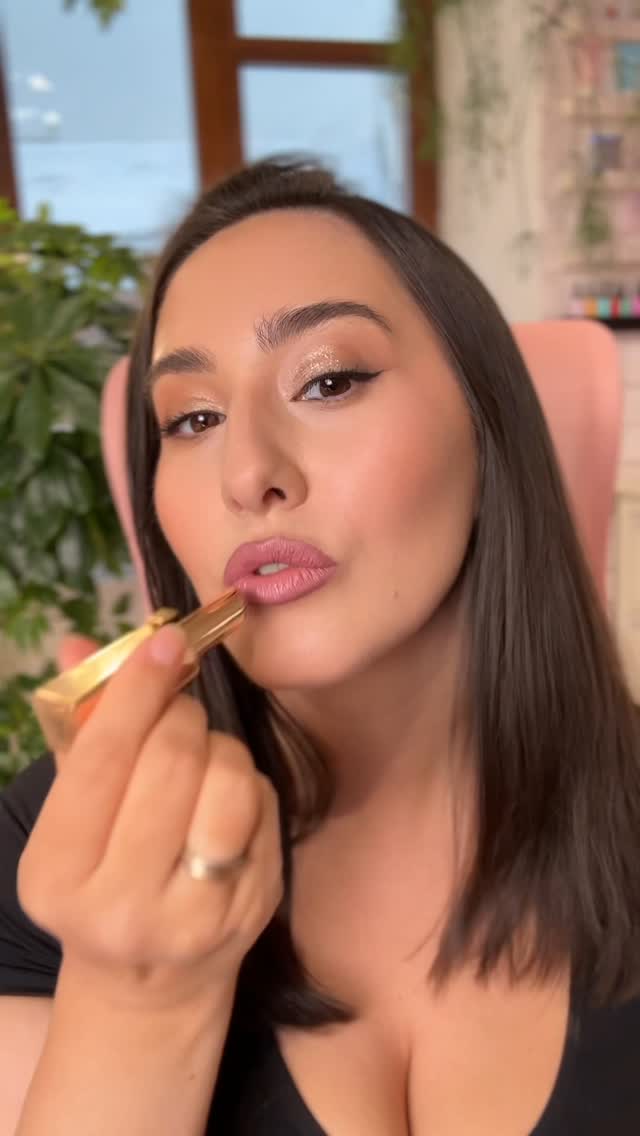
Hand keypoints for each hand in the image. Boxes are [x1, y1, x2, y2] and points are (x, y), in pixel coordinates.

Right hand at [19, 623, 283, 1011]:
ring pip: (231, 780)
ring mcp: (197, 916)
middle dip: (181, 715)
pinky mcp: (255, 908)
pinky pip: (265, 806)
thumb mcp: (71, 819)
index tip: (164, 641)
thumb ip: (79, 731)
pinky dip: (248, 783)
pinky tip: (224, 803)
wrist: (147, 983)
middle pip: (174, 761)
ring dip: (221, 749)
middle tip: (177, 711)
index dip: (136, 690)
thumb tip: (80, 641)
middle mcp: (122, 906)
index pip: (103, 759)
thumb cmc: (99, 881)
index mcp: (57, 874)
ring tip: (201, 761)